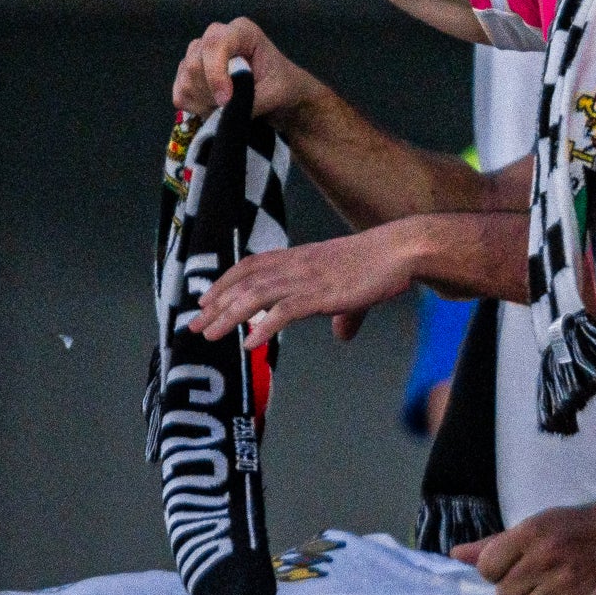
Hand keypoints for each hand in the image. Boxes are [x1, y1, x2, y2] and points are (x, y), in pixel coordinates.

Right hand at [173, 18, 318, 124]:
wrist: (279, 94)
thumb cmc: (282, 85)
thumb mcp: (276, 92)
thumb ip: (250, 100)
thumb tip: (224, 113)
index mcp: (241, 31)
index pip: (215, 44)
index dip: (215, 74)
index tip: (225, 100)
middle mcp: (215, 36)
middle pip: (194, 64)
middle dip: (211, 93)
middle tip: (231, 106)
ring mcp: (198, 53)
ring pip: (185, 80)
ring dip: (204, 102)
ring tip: (227, 107)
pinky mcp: (188, 73)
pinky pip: (180, 93)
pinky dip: (195, 107)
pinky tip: (214, 108)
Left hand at [189, 224, 416, 345]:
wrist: (400, 250)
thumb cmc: (380, 264)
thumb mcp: (354, 289)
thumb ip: (344, 313)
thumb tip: (343, 335)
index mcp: (300, 258)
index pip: (251, 265)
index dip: (225, 282)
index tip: (206, 300)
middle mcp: (296, 266)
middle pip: (245, 282)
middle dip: (217, 304)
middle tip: (195, 326)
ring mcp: (307, 280)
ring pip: (256, 296)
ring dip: (229, 317)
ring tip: (211, 335)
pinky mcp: (321, 295)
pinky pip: (284, 312)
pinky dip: (263, 327)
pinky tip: (250, 343)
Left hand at [452, 505, 595, 594]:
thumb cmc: (571, 527)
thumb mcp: (533, 524)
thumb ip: (493, 543)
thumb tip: (455, 555)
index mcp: (531, 532)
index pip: (487, 567)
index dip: (496, 567)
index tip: (512, 560)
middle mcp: (546, 557)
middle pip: (504, 592)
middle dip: (517, 584)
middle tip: (538, 570)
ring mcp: (565, 582)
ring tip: (553, 582)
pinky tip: (567, 593)